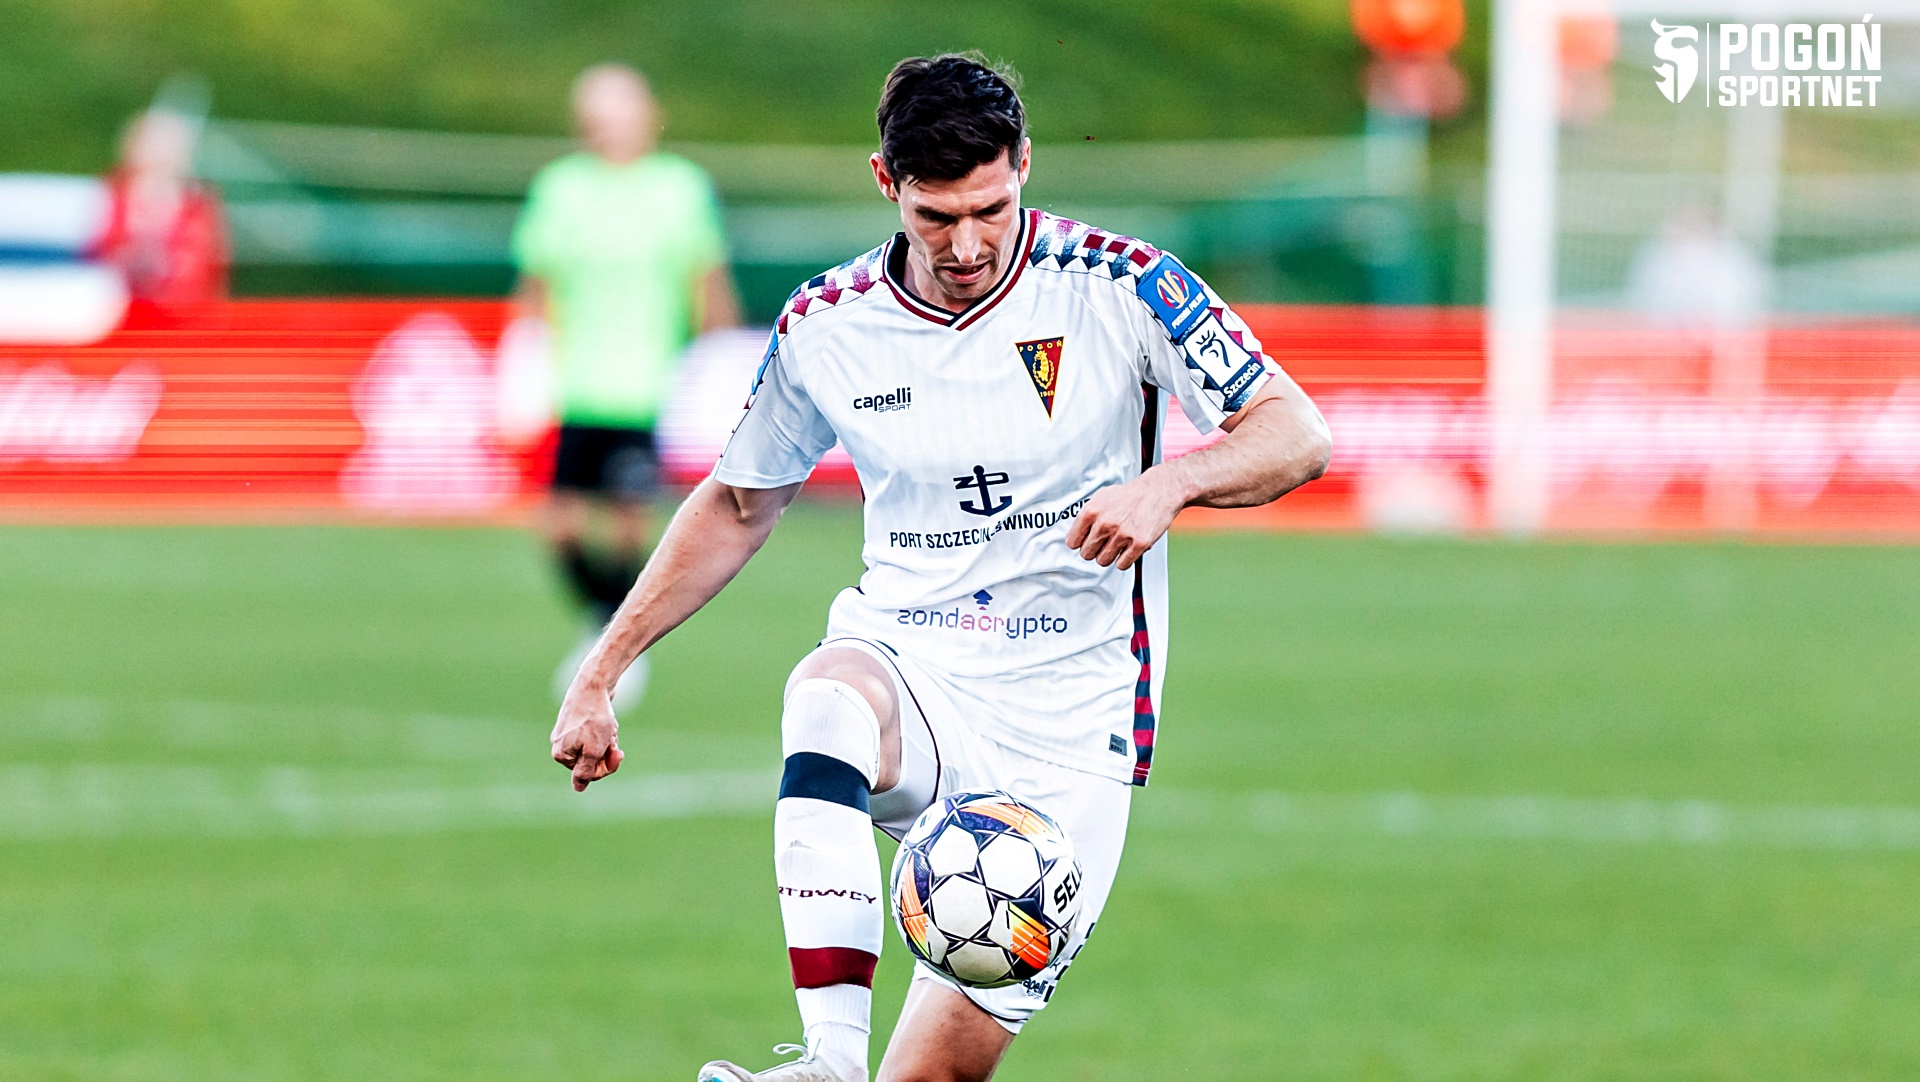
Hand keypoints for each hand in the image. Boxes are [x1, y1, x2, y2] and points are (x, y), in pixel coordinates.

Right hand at [551, 677, 623, 791]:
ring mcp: (567, 732)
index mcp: (561, 755)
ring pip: (595, 747)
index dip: (606, 766)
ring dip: (608, 739)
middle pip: (591, 760)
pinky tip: (609, 720)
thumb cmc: (594, 718)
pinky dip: (605, 730)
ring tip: (610, 726)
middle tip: (613, 737)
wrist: (594, 683)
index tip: (617, 752)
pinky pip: (595, 734)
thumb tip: (578, 788)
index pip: (588, 774)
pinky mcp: (577, 721)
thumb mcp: (594, 750)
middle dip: (606, 751)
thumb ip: (586, 772)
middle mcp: (560, 744)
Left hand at [1065, 468, 1188, 569]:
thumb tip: (1076, 535)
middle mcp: (1105, 523)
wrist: (1159, 490)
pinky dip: (1124, 560)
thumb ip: (1087, 516)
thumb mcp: (1102, 497)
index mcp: (1092, 511)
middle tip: (1104, 543)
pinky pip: (1122, 565)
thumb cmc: (1131, 495)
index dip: (1080, 543)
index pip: (1072, 542)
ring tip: (1117, 544)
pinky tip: (1127, 549)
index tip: (1086, 542)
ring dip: (1109, 556)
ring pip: (1103, 561)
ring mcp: (1122, 534)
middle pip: (1086, 554)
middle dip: (1094, 550)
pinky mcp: (1139, 543)